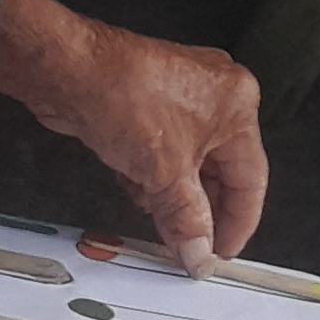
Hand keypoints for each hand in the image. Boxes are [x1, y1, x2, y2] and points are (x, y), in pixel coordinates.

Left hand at [0, 0, 269, 268]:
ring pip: (188, 163)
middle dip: (199, 209)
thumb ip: (187, 220)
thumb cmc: (120, 94)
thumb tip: (198, 247)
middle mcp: (215, 95)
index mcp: (237, 106)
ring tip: (158, 216)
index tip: (223, 248)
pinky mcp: (151, 101)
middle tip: (190, 242)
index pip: (250, 177)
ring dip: (172, 194)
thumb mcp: (165, 174)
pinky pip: (164, 150)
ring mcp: (182, 95)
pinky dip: (153, 174)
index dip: (238, 221)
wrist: (68, 71)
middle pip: (219, 170)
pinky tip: (138, 187)